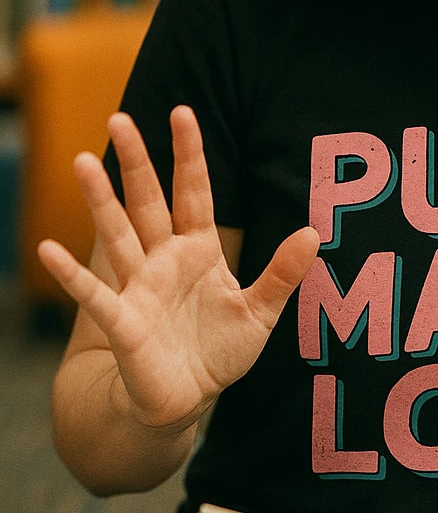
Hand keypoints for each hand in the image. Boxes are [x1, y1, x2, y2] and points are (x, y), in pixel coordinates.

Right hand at [38, 105, 319, 432]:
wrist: (188, 399)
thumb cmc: (219, 350)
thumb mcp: (261, 311)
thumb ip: (283, 273)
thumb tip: (313, 232)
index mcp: (199, 250)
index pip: (194, 192)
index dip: (189, 155)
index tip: (184, 113)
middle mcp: (164, 259)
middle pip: (148, 201)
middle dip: (137, 162)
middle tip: (120, 118)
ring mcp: (139, 287)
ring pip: (117, 234)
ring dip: (100, 200)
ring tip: (84, 161)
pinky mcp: (123, 322)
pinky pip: (93, 295)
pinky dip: (71, 275)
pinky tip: (48, 251)